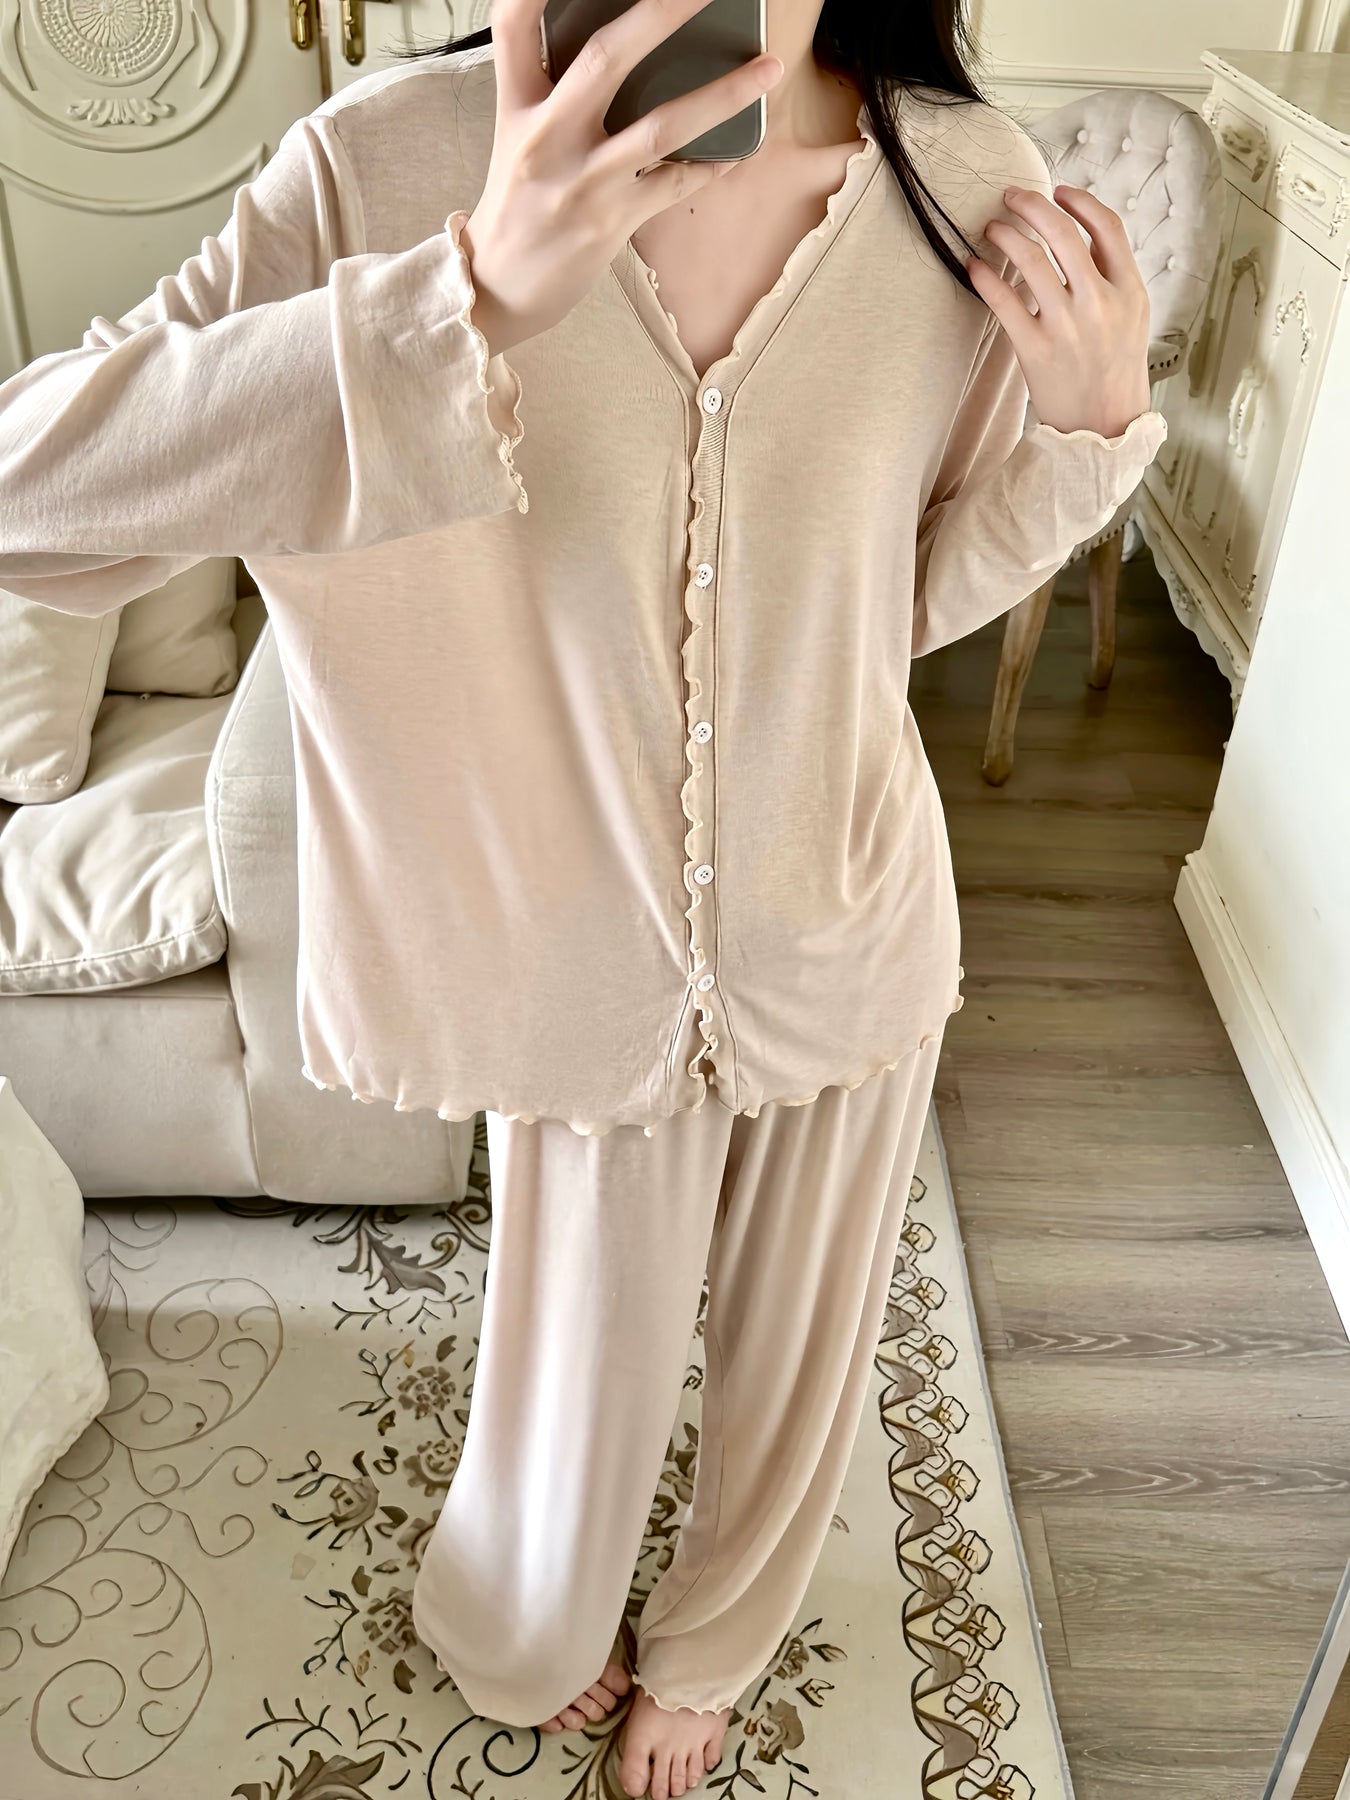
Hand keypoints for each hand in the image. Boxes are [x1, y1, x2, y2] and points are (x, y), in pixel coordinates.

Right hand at [461, 0, 783, 359]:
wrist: (500, 287)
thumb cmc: (518, 205)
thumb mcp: (518, 138)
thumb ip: (553, 90)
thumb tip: (621, 47)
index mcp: (518, 107)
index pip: (514, 24)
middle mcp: (546, 137)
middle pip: (604, 57)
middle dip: (662, 12)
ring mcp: (583, 181)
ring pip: (661, 126)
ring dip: (723, 95)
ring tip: (767, 69)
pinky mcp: (610, 221)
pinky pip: (676, 183)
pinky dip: (712, 164)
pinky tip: (739, 149)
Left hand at [965, 184, 1152, 439]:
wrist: (1103, 427)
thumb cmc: (1115, 370)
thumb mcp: (1133, 318)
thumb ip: (1113, 276)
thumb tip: (1081, 233)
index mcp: (1129, 290)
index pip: (1107, 227)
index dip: (1080, 201)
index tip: (1057, 190)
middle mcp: (1100, 303)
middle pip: (1063, 233)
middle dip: (1032, 205)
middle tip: (1011, 196)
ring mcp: (1067, 326)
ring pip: (1031, 259)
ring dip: (1006, 235)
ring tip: (992, 227)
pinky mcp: (1035, 349)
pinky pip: (1004, 301)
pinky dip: (984, 277)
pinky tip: (973, 264)